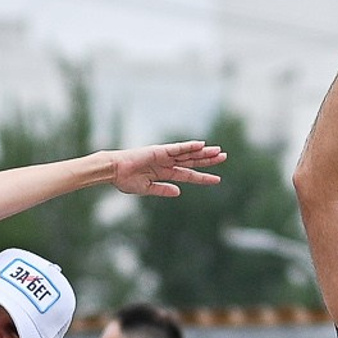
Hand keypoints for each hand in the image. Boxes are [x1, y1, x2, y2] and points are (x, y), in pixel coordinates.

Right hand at [108, 142, 224, 198]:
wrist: (113, 171)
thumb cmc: (126, 180)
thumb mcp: (147, 189)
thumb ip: (163, 190)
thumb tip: (179, 192)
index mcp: (165, 173)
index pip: (189, 175)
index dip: (203, 177)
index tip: (217, 180)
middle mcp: (167, 163)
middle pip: (192, 161)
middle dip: (208, 160)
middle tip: (224, 157)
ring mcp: (164, 156)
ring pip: (188, 154)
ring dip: (203, 153)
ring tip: (218, 152)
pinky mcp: (159, 150)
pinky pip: (178, 148)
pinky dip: (189, 146)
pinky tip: (201, 145)